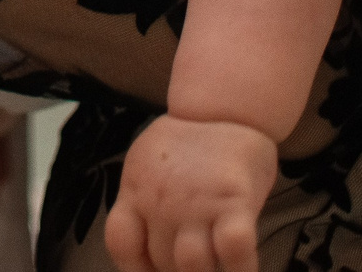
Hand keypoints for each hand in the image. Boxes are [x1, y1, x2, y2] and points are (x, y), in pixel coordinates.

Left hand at [103, 114, 275, 271]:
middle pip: (161, 261)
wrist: (226, 105)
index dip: (133, 268)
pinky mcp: (235, 203)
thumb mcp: (149, 164)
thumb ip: (143, 199)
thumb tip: (146, 241)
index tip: (150, 271)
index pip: (121, 244)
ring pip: (192, 265)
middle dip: (175, 271)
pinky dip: (239, 269)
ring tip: (214, 267)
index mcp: (136, 190)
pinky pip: (234, 251)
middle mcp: (162, 201)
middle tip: (189, 265)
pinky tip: (240, 269)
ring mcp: (198, 203)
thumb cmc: (192, 140)